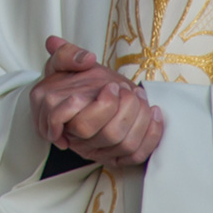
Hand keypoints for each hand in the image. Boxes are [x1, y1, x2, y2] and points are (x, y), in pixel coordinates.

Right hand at [30, 35, 164, 167]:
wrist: (83, 95)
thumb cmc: (72, 80)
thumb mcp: (61, 61)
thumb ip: (67, 55)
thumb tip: (86, 59)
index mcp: (58, 113)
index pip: (80, 123)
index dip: (103, 106)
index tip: (113, 86)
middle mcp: (74, 136)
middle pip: (106, 135)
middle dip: (125, 110)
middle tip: (129, 90)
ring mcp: (92, 150)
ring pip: (123, 144)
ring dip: (140, 118)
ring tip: (141, 97)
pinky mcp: (110, 158)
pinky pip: (134, 156)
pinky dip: (150, 135)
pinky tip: (154, 113)